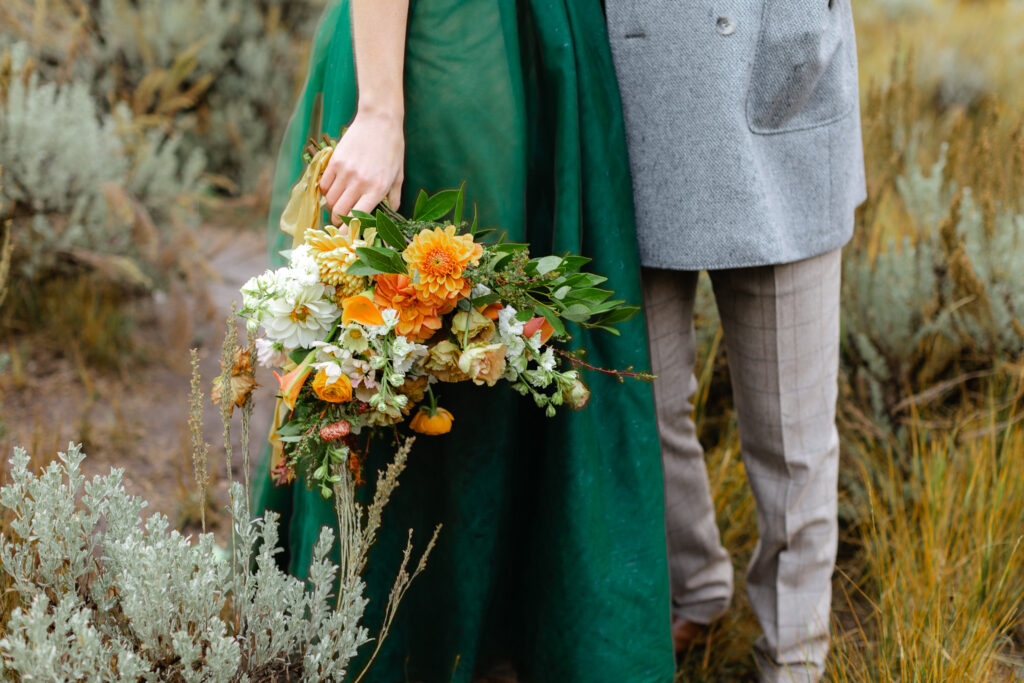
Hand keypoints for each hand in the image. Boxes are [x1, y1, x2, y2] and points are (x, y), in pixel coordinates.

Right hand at [319, 110, 404, 224]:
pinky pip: (324, 184)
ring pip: (330, 199)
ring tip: (338, 203)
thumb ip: (394, 196)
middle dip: (338, 220)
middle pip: (339, 211)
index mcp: (377, 189)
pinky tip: (333, 188)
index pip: (357, 217)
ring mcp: (345, 172)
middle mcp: (359, 182)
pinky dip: (326, 191)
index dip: (348, 230)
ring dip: (332, 205)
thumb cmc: (392, 148)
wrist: (379, 120)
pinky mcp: (334, 161)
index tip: (344, 237)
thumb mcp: (398, 174)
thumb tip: (392, 211)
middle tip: (340, 220)